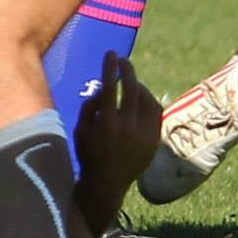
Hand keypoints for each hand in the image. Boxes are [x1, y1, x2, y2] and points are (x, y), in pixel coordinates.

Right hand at [77, 53, 160, 198]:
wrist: (107, 183)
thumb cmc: (89, 154)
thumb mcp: (81, 130)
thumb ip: (90, 107)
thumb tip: (102, 87)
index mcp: (106, 125)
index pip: (109, 88)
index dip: (110, 68)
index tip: (110, 54)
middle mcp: (127, 128)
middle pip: (131, 89)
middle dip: (127, 70)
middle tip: (123, 60)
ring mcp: (144, 135)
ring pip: (146, 99)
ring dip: (138, 86)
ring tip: (131, 81)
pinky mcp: (154, 140)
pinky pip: (156, 112)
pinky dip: (149, 100)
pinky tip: (142, 97)